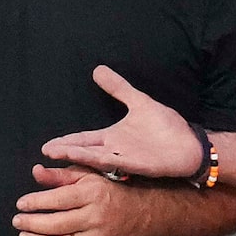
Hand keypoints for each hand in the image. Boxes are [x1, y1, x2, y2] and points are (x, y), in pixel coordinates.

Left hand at [14, 162, 141, 235]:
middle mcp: (95, 218)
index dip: (36, 203)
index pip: (59, 200)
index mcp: (92, 194)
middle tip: (17, 221)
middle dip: (32, 224)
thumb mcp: (84, 174)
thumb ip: (58, 174)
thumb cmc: (104, 189)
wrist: (132, 212)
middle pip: (58, 225)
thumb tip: (35, 171)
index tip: (20, 204)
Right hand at [41, 65, 205, 178]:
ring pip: (95, 159)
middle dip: (65, 152)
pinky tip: (88, 158)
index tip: (48, 145)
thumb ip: (118, 87)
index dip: (66, 142)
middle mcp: (115, 150)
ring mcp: (125, 160)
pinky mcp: (137, 166)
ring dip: (76, 156)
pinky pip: (116, 163)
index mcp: (113, 138)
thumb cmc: (166, 127)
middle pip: (84, 151)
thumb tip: (97, 70)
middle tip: (45, 153)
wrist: (190, 143)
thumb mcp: (138, 101)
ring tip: (57, 154)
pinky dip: (101, 161)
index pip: (84, 140)